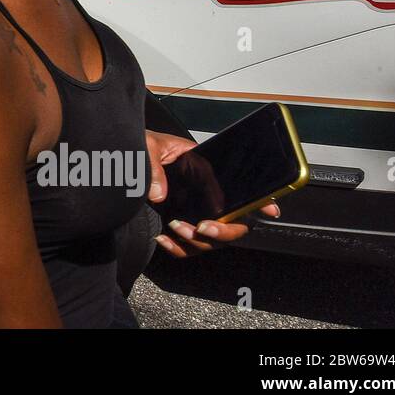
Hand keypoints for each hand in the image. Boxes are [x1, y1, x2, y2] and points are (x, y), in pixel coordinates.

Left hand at [145, 129, 280, 257]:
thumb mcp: (149, 146)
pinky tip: (163, 239)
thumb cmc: (140, 145)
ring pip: (211, 239)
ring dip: (197, 241)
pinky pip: (187, 246)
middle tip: (203, 227)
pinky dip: (178, 248)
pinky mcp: (178, 222)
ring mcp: (192, 210)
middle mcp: (204, 193)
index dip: (259, 201)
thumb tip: (161, 194)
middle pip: (233, 221)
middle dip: (224, 230)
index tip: (270, 210)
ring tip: (174, 227)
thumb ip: (155, 167)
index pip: (237, 186)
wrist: (123, 157)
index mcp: (203, 170)